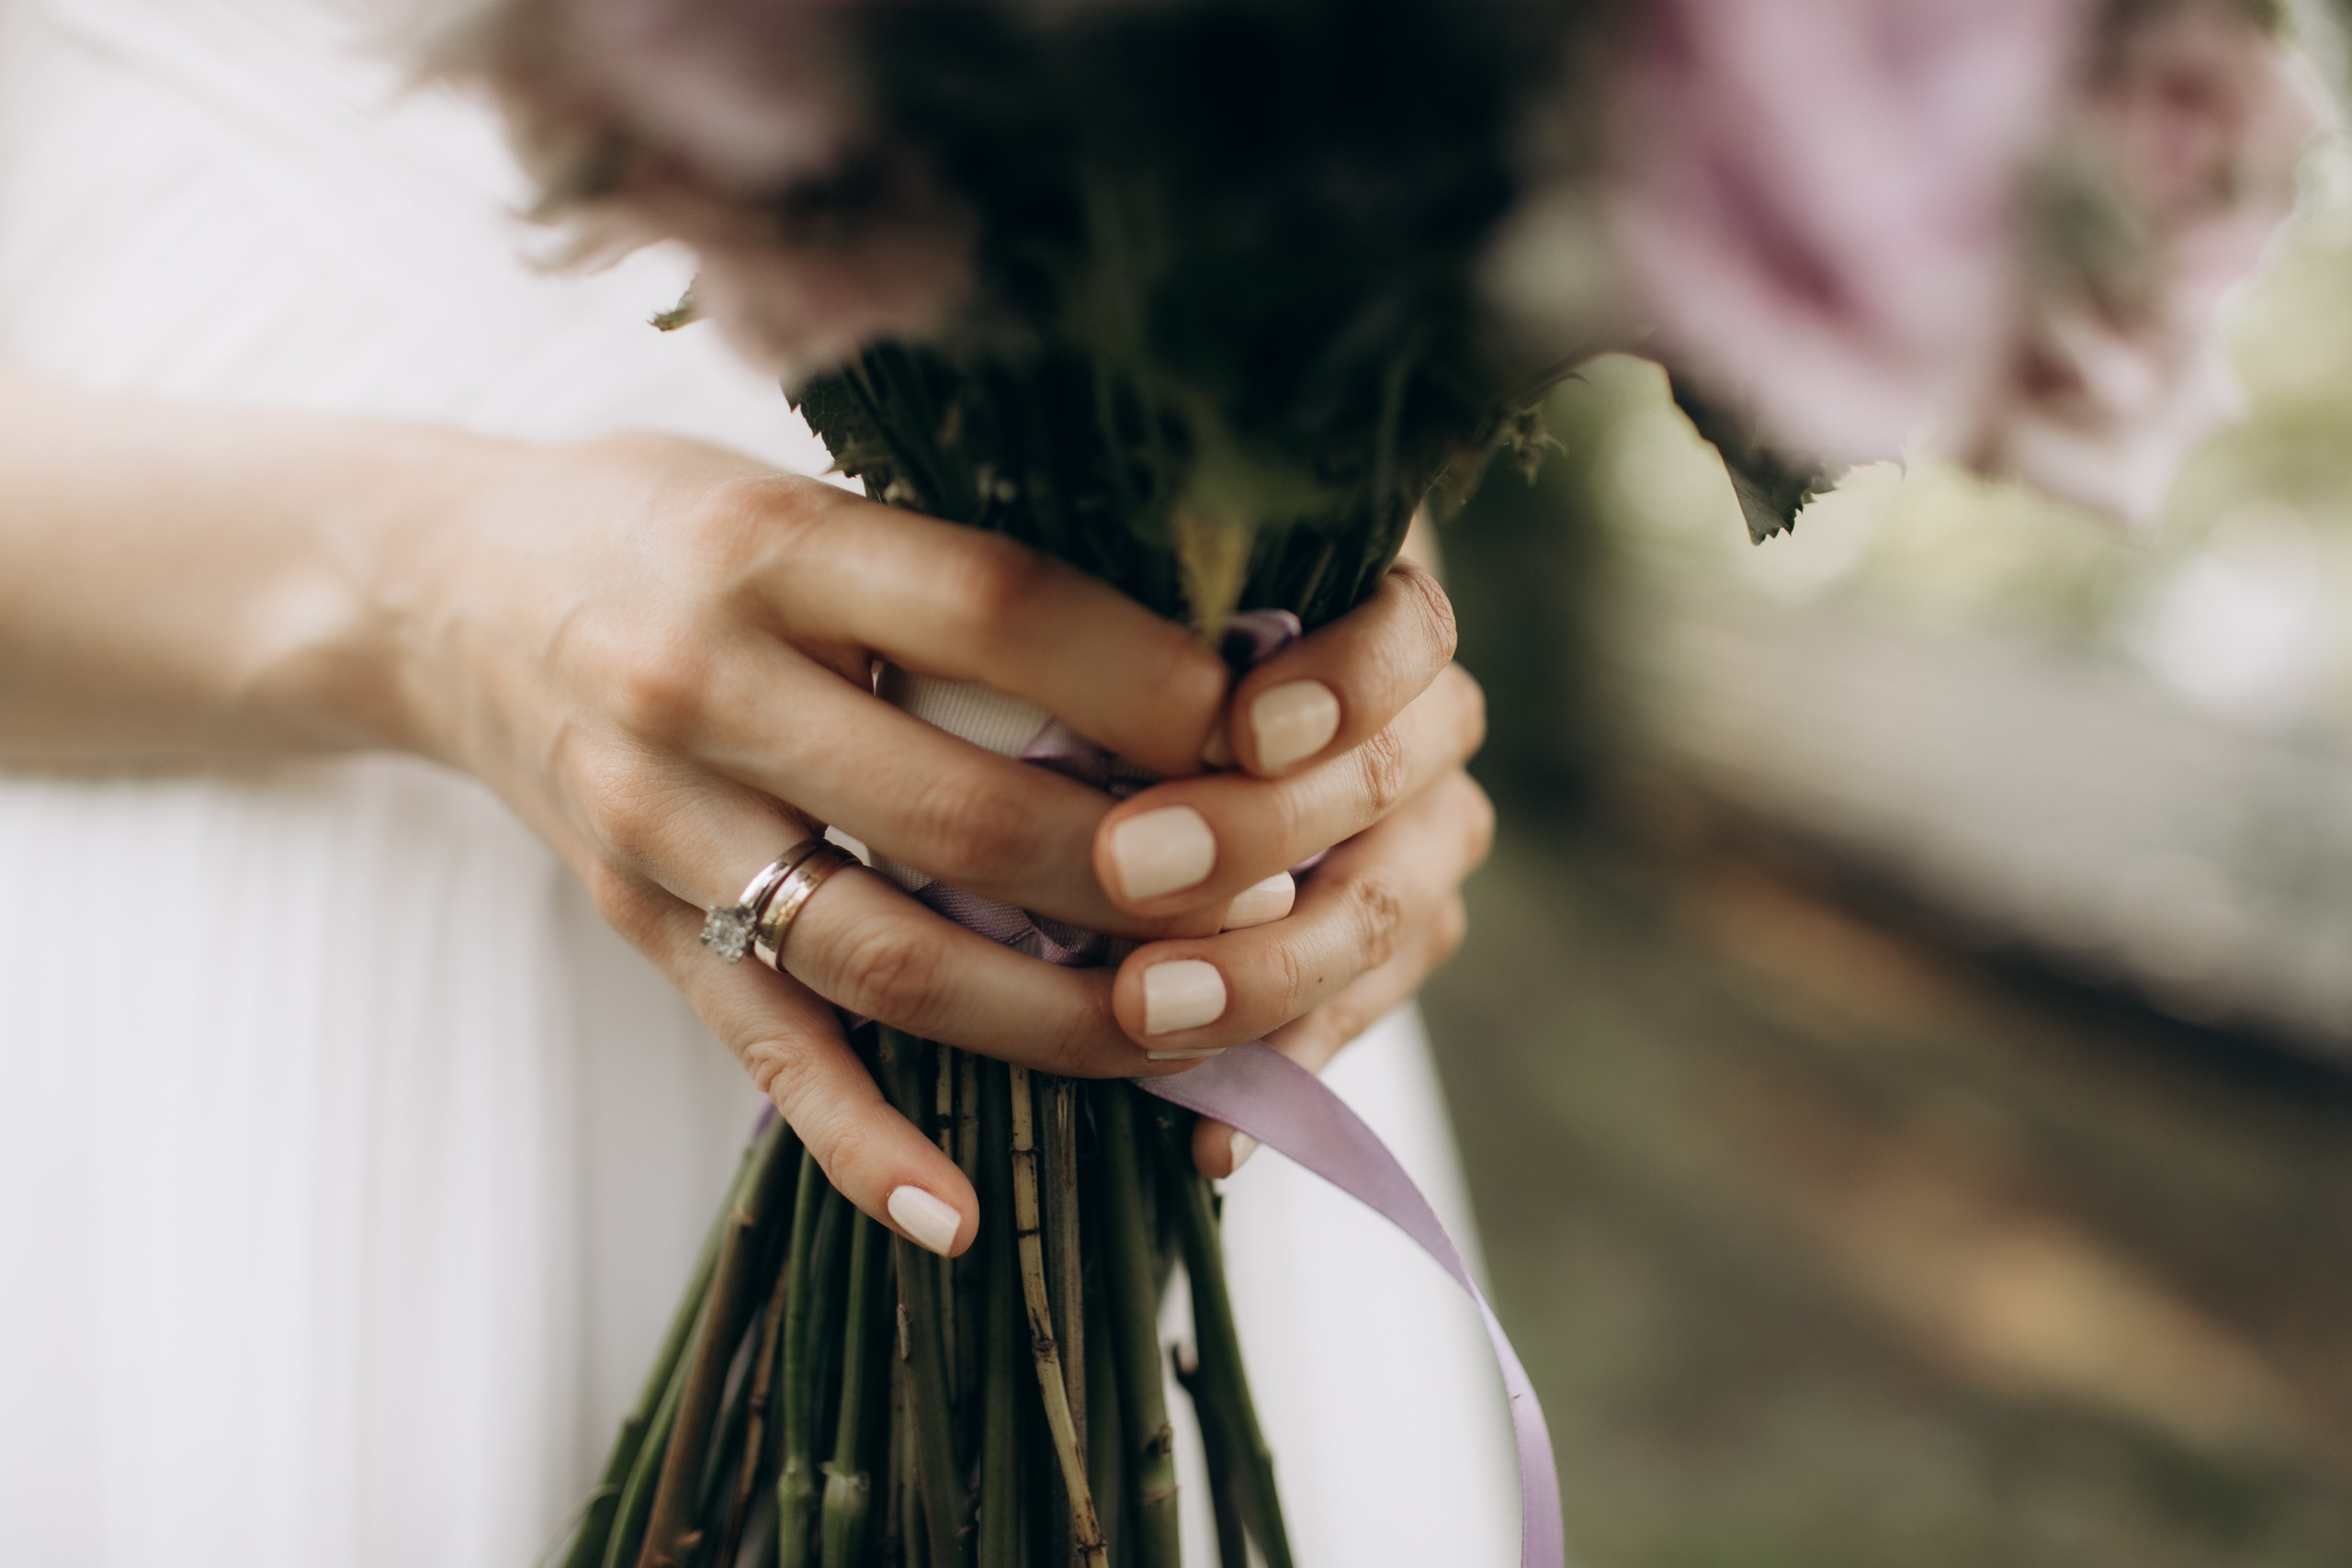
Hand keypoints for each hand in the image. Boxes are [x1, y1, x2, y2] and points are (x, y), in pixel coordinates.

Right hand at [384, 432, 1479, 1251]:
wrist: (433, 586)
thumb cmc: (662, 519)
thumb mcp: (798, 480)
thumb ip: (951, 557)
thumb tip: (1190, 640)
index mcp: (769, 542)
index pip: (998, 611)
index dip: (1152, 681)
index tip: (1273, 723)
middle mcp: (703, 684)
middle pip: (963, 809)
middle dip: (1145, 873)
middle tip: (1272, 900)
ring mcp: (661, 822)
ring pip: (883, 955)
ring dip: (1052, 1018)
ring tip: (1187, 1037)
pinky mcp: (637, 923)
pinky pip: (762, 1048)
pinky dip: (862, 1141)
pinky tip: (958, 1214)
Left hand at [1091, 567, 1493, 1176]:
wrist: (1205, 734)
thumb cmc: (1151, 653)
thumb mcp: (1148, 626)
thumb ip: (1140, 641)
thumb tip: (1043, 650)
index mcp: (1387, 627)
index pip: (1408, 634)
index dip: (1341, 683)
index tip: (1239, 728)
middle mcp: (1431, 735)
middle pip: (1381, 781)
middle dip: (1253, 831)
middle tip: (1127, 866)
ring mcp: (1429, 849)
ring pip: (1384, 917)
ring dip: (1260, 972)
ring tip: (1146, 1007)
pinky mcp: (1404, 955)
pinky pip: (1352, 1026)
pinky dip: (1274, 1079)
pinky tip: (1204, 1140)